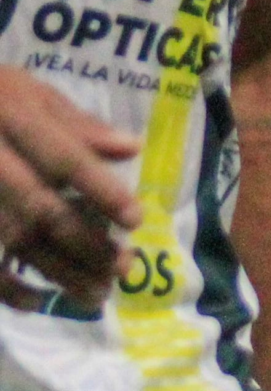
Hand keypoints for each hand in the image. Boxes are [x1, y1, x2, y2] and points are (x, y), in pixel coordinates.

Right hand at [0, 66, 142, 312]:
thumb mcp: (27, 89)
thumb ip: (76, 123)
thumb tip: (130, 149)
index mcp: (12, 116)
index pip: (62, 158)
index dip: (100, 190)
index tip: (137, 220)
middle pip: (37, 208)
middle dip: (83, 242)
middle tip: (123, 268)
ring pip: (12, 239)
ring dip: (55, 270)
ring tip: (95, 293)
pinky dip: (5, 285)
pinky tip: (37, 301)